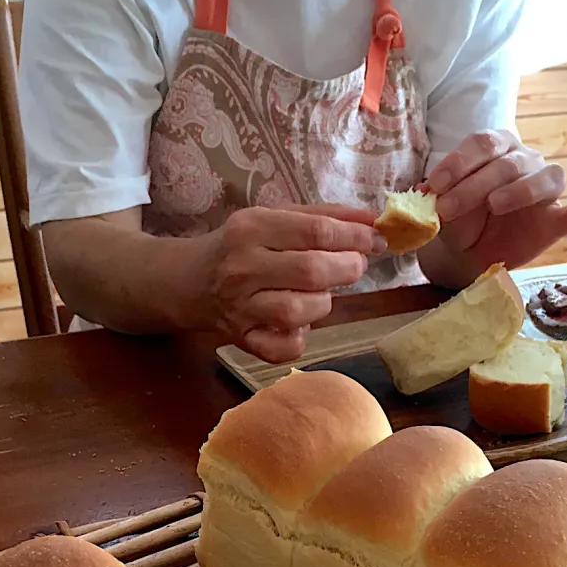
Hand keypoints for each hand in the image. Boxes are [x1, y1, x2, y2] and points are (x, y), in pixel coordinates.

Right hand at [198, 204, 383, 362]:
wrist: (190, 280)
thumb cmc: (243, 244)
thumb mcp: (275, 217)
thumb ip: (324, 216)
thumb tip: (374, 222)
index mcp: (251, 227)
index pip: (316, 231)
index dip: (355, 238)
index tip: (375, 240)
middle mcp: (242, 267)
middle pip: (312, 271)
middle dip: (347, 269)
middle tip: (354, 266)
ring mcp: (240, 306)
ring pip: (298, 311)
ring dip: (323, 304)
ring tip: (320, 293)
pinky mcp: (241, 338)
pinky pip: (281, 349)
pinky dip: (299, 340)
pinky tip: (298, 324)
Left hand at [421, 130, 566, 281]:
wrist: (471, 254)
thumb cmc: (460, 220)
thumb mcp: (443, 208)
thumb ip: (437, 197)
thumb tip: (421, 193)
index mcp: (496, 148)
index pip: (483, 143)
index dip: (458, 161)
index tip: (435, 185)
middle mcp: (524, 160)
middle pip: (506, 163)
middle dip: (473, 186)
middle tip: (446, 210)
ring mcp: (545, 188)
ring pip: (544, 177)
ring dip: (519, 190)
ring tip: (496, 206)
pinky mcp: (556, 219)